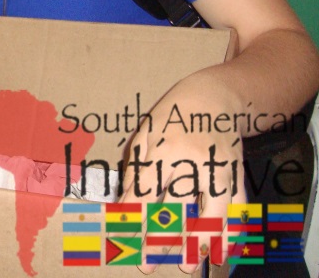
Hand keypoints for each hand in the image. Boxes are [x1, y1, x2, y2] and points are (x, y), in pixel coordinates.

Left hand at [120, 73, 244, 273]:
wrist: (214, 98)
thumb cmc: (171, 118)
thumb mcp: (145, 135)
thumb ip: (134, 170)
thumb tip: (122, 204)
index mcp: (163, 149)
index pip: (145, 191)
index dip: (132, 216)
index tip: (121, 239)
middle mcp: (192, 162)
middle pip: (175, 208)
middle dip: (159, 239)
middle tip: (146, 265)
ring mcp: (218, 169)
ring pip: (211, 214)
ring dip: (199, 243)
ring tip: (187, 265)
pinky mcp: (237, 175)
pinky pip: (237, 209)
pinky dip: (231, 231)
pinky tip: (223, 250)